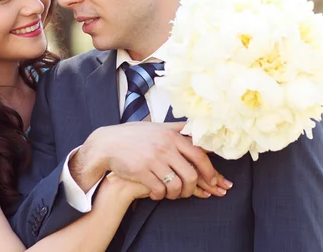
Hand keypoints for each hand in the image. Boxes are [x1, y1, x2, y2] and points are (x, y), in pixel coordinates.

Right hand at [76, 122, 232, 199]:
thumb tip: (198, 129)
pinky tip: (157, 194)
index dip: (210, 171)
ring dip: (176, 195)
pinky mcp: (141, 171)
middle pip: (191, 174)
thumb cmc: (134, 135)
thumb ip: (178, 128)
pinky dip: (161, 196)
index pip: (200, 155)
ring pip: (176, 185)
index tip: (215, 181)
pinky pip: (159, 190)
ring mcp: (153, 159)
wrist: (107, 143)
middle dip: (194, 189)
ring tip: (171, 194)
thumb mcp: (158, 127)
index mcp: (172, 136)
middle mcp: (165, 147)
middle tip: (190, 193)